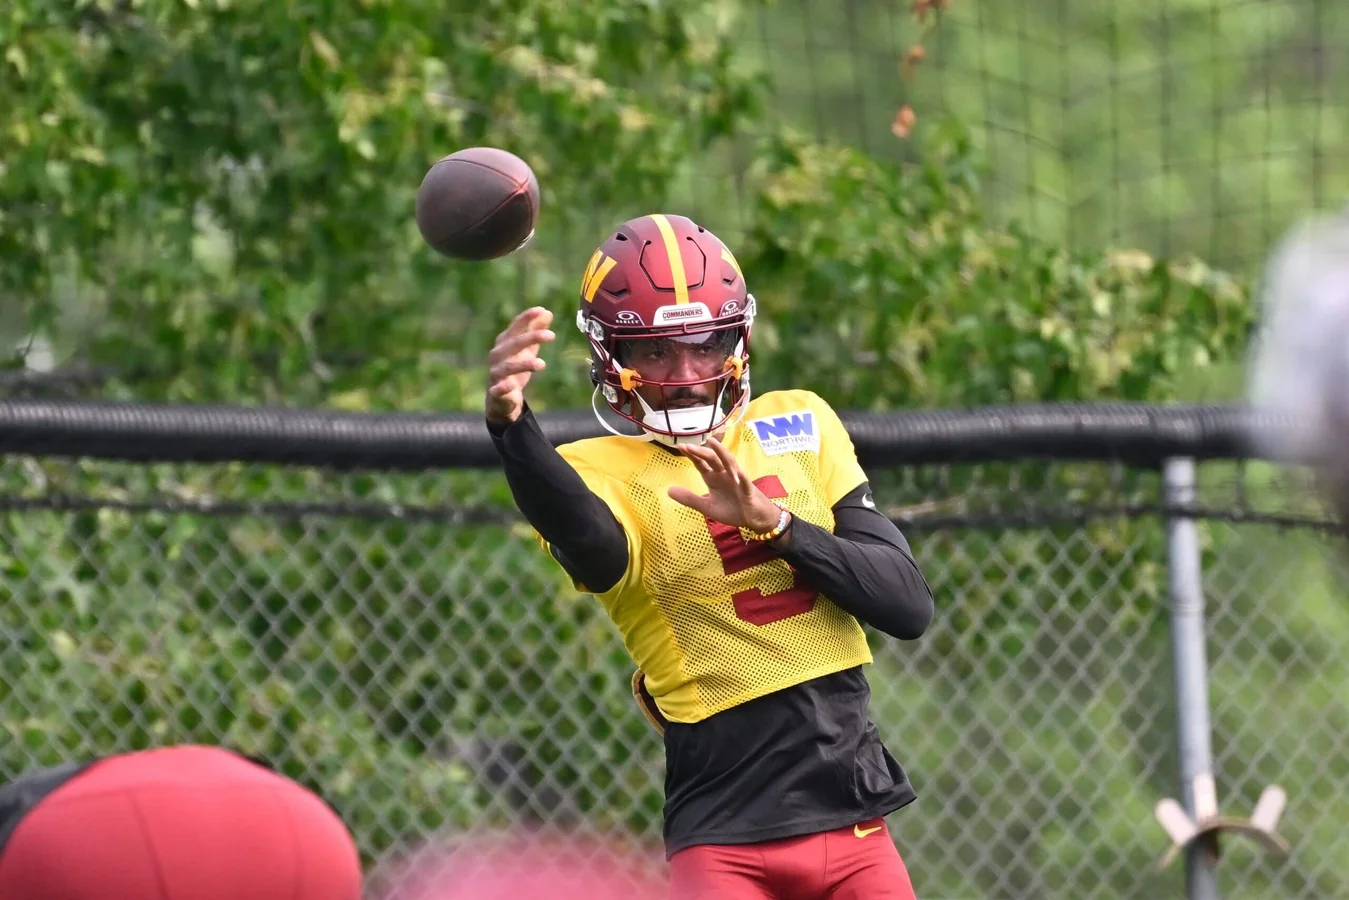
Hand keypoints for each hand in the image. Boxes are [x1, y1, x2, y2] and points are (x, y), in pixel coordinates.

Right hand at [486, 307, 555, 424]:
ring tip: (542, 364)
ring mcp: (495, 374)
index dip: (527, 318)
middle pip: (513, 344)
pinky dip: (503, 387)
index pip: (516, 327)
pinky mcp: (495, 393)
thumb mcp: (527, 350)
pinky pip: (498, 389)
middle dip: (531, 338)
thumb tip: (547, 312)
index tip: (541, 310)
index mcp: (504, 343)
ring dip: (524, 364)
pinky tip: (512, 386)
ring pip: (507, 366)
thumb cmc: (514, 369)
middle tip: (552, 335)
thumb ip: (535, 332)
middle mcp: (497, 355)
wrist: (501, 400)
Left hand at [668, 437, 786, 535]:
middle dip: (701, 452)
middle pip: (712, 460)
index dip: (692, 455)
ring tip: (713, 444)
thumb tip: (668, 490)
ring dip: (721, 453)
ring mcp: (737, 480)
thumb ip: (689, 498)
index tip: (680, 447)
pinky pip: (744, 481)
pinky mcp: (748, 490)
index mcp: (714, 478)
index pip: (701, 463)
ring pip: (729, 463)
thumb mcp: (707, 506)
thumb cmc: (733, 509)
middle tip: (688, 446)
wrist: (754, 519)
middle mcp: (724, 475)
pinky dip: (741, 476)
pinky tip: (736, 472)